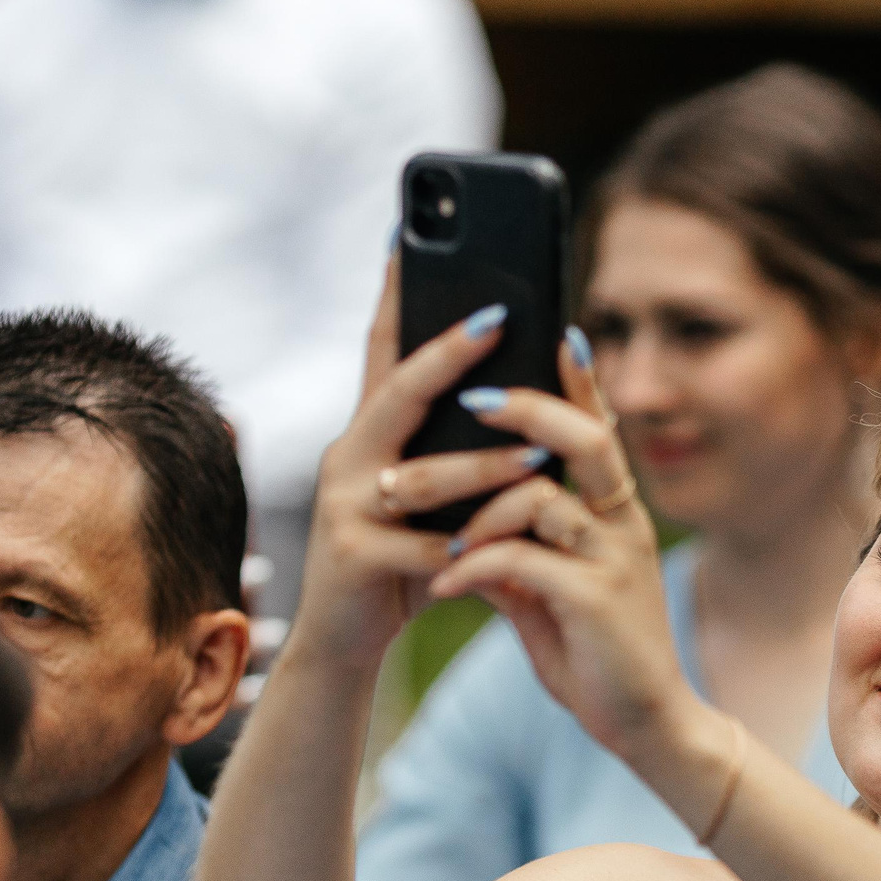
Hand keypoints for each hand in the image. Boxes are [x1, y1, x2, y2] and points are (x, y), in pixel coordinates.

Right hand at [291, 260, 559, 673]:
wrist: (341, 643)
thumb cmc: (397, 563)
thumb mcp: (424, 498)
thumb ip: (448, 451)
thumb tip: (512, 393)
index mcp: (366, 435)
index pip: (383, 352)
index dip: (394, 295)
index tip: (411, 237)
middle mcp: (347, 459)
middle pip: (397, 392)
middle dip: (448, 354)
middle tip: (499, 318)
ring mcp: (345, 508)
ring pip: (419, 476)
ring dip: (482, 465)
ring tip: (538, 454)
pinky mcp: (356, 560)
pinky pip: (425, 546)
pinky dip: (471, 546)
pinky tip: (507, 543)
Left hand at [428, 334, 697, 761]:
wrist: (646, 726)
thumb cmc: (597, 655)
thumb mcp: (550, 592)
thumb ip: (517, 549)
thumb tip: (463, 523)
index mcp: (615, 515)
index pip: (600, 431)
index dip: (580, 382)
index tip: (558, 331)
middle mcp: (622, 525)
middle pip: (584, 439)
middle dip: (526, 410)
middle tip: (471, 401)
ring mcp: (613, 560)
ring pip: (540, 498)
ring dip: (478, 509)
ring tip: (438, 536)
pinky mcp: (594, 600)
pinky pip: (520, 562)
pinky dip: (474, 568)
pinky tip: (446, 587)